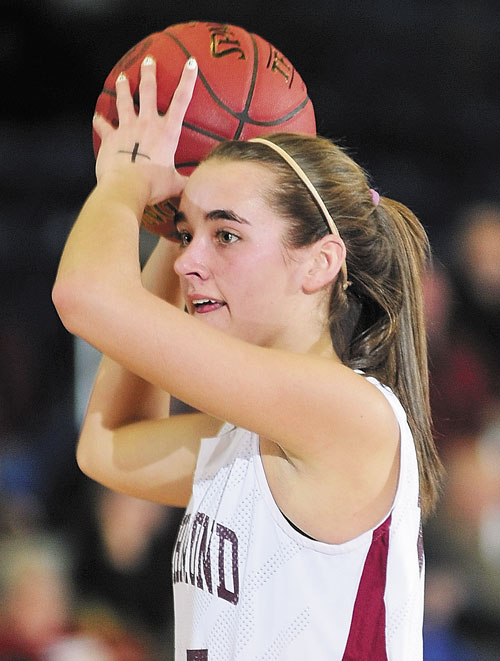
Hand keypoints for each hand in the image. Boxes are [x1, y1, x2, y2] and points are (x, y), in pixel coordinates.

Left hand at [93, 56, 197, 204]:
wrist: (127, 186)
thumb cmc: (154, 186)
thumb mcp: (175, 184)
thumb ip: (185, 182)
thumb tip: (198, 188)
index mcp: (167, 132)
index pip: (181, 101)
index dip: (187, 80)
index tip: (190, 63)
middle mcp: (147, 124)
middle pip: (148, 91)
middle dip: (149, 73)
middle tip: (149, 60)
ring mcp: (127, 128)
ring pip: (124, 101)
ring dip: (122, 87)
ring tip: (121, 77)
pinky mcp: (110, 137)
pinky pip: (103, 125)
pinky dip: (100, 120)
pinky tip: (96, 116)